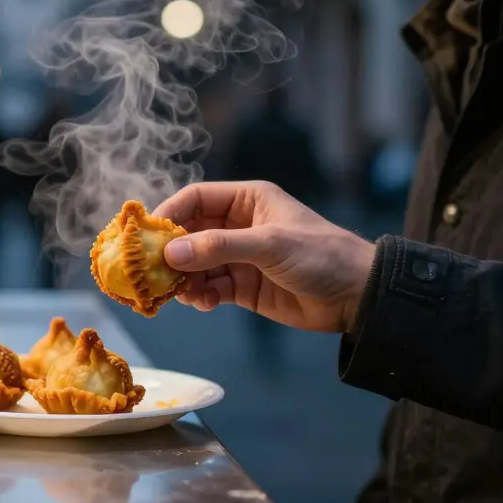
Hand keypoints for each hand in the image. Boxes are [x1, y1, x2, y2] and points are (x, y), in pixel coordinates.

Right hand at [153, 181, 377, 332]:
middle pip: (190, 233)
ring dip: (184, 278)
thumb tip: (170, 254)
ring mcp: (240, 257)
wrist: (356, 296)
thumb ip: (219, 248)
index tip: (146, 235)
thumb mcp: (269, 244)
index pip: (196, 199)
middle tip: (152, 270)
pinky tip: (202, 304)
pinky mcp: (243, 287)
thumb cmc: (320, 255)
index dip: (169, 213)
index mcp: (247, 201)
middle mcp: (239, 225)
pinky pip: (210, 287)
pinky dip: (200, 296)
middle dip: (171, 251)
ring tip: (181, 293)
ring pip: (196, 264)